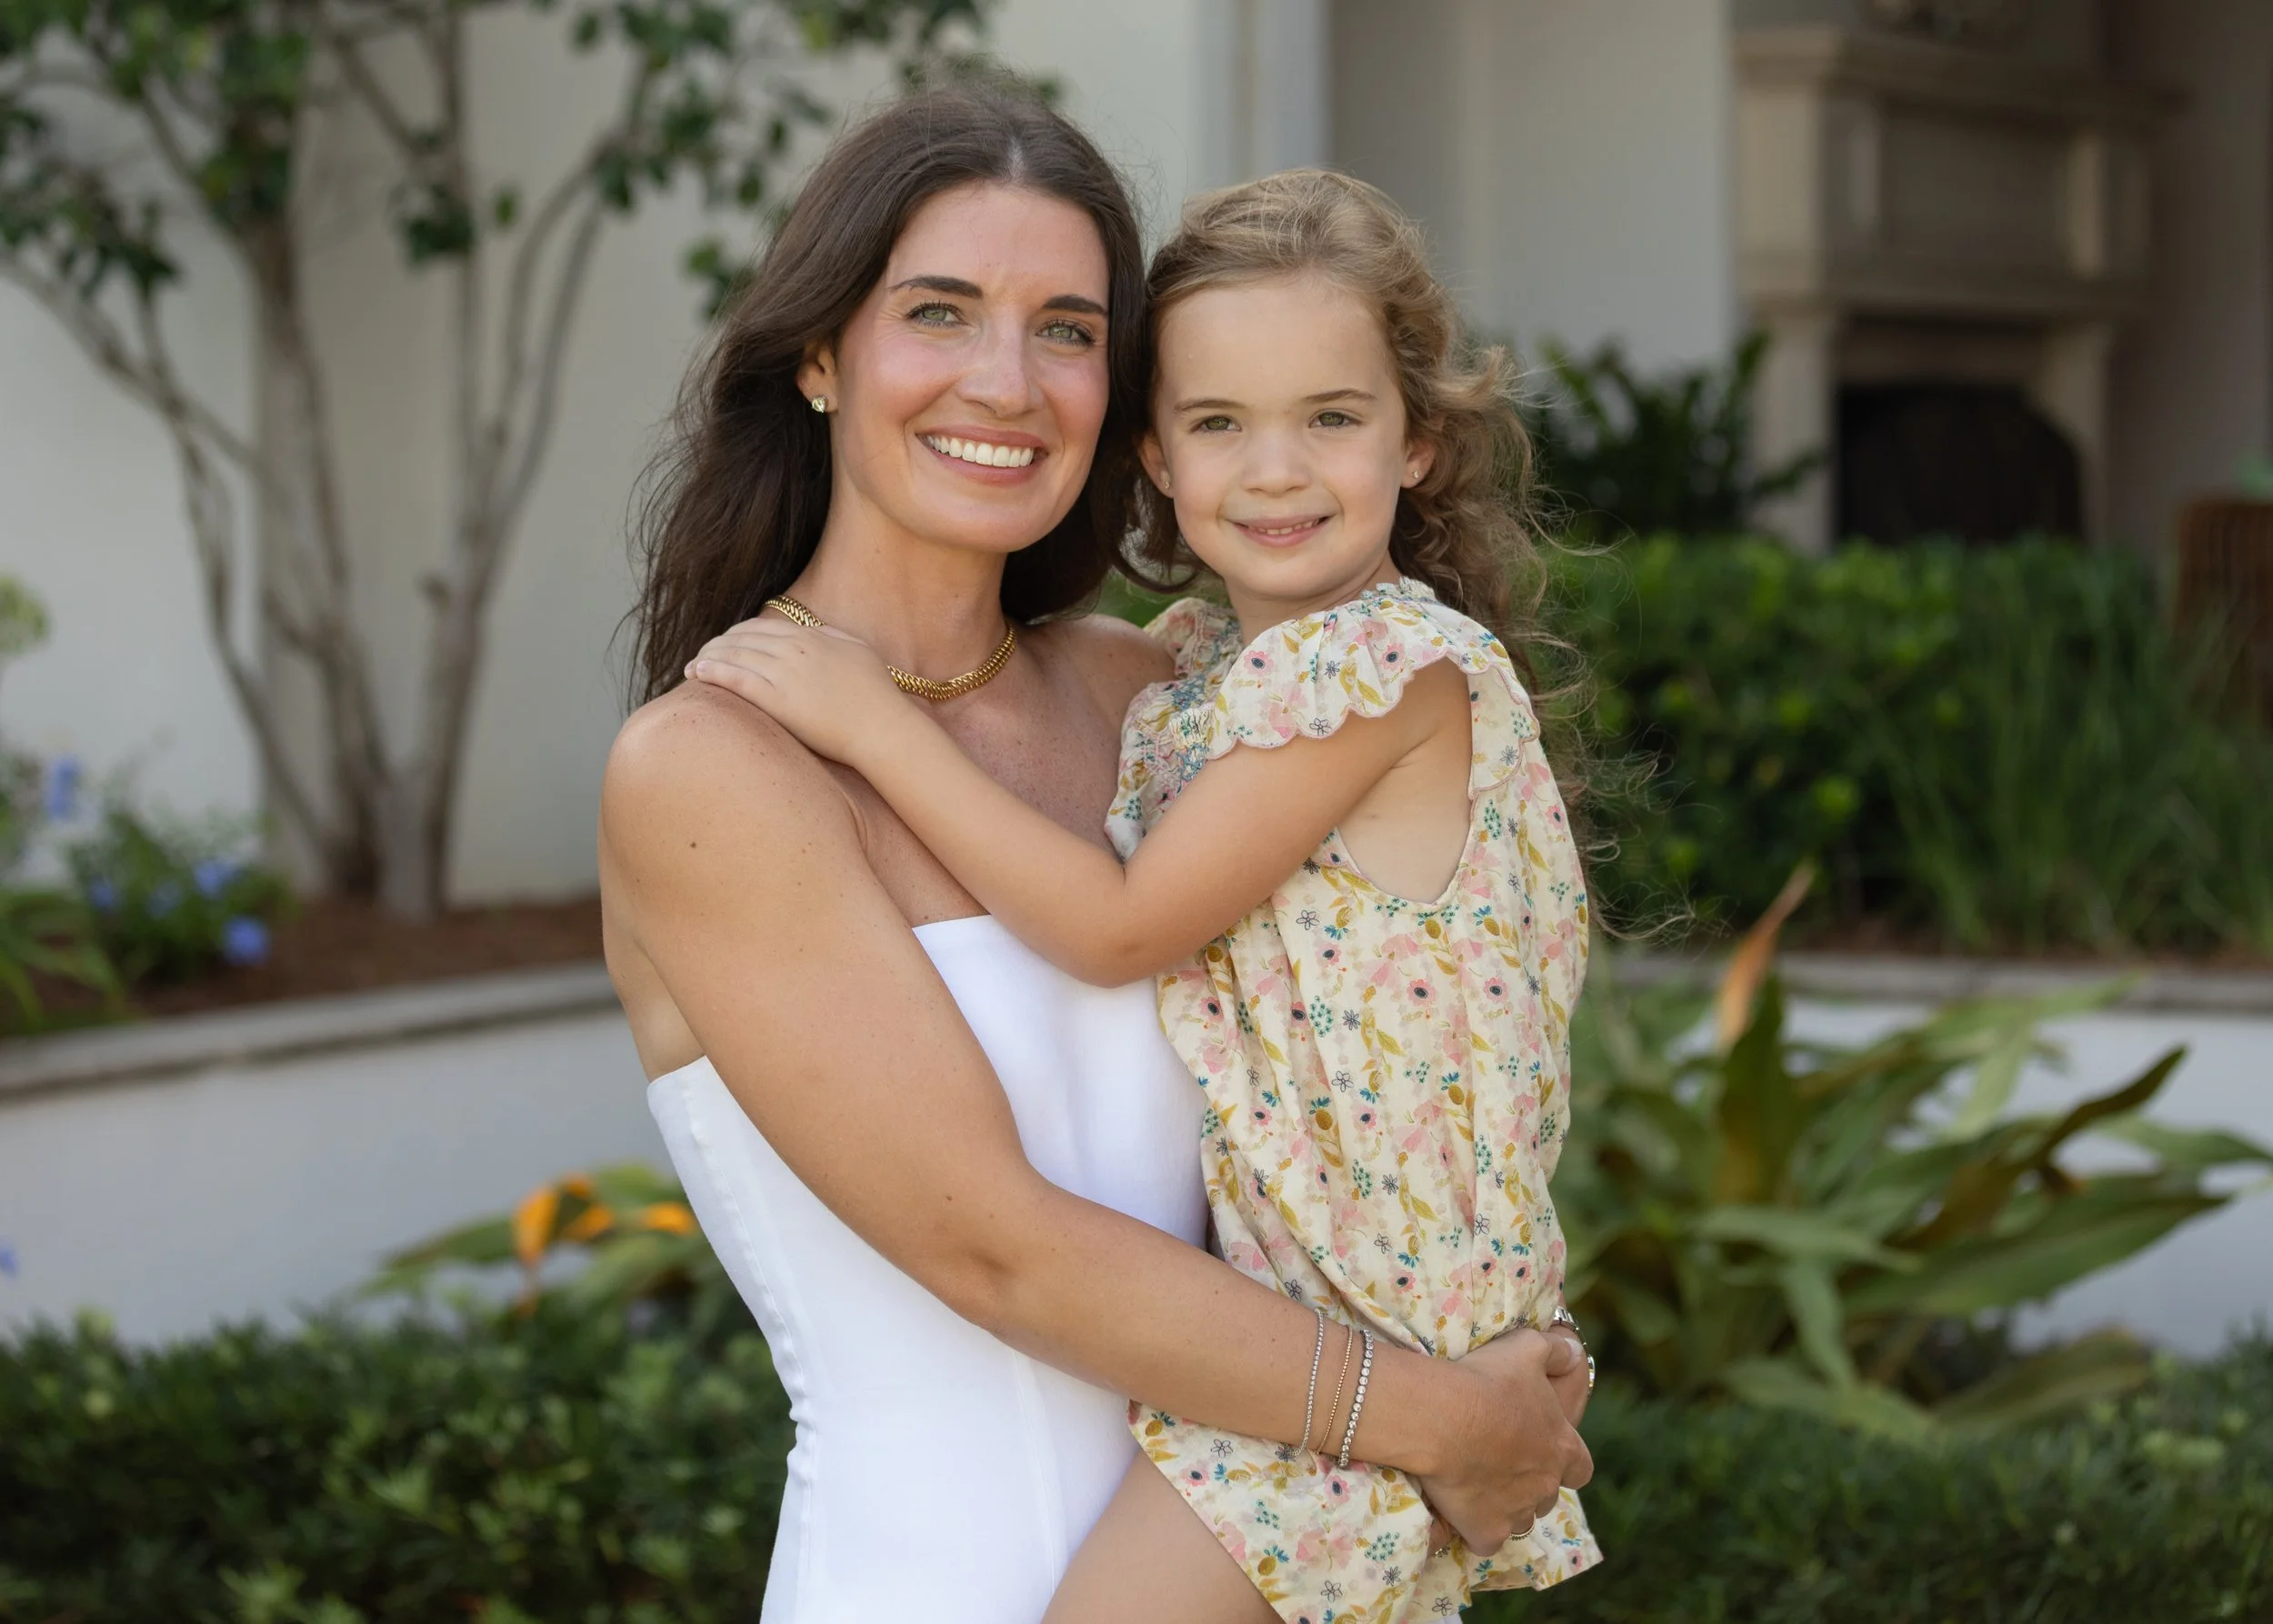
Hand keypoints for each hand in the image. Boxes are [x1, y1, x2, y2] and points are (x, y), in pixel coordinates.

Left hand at [687, 616, 912, 766]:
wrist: (882, 726)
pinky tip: (697, 673)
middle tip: (702, 655)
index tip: (725, 642)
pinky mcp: (777, 700)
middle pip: (742, 638)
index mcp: (811, 636)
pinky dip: (713, 672)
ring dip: (707, 657)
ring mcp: (784, 673)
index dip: (737, 633)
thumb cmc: (876, 694)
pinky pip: (737, 680)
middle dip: (717, 644)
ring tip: (691, 666)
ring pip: (734, 655)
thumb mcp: (857, 650)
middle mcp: (794, 649)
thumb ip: (832, 636)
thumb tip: (814, 630)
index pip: (761, 626)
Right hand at [1412, 1328, 1591, 1555]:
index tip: (1544, 1452)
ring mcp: (1517, 1512)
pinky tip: (1457, 1511)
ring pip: (1520, 1519)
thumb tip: (1576, 1352)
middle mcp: (1546, 1485)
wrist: (1443, 1417)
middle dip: (1530, 1484)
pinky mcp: (1487, 1532)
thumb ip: (1559, 1351)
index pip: (1581, 1466)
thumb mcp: (1528, 1348)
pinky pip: (1486, 1540)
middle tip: (1501, 1465)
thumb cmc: (1487, 1380)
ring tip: (1477, 1486)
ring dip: (1506, 1507)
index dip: (1566, 1461)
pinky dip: (1475, 1529)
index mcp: (1561, 1446)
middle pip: (1547, 1495)